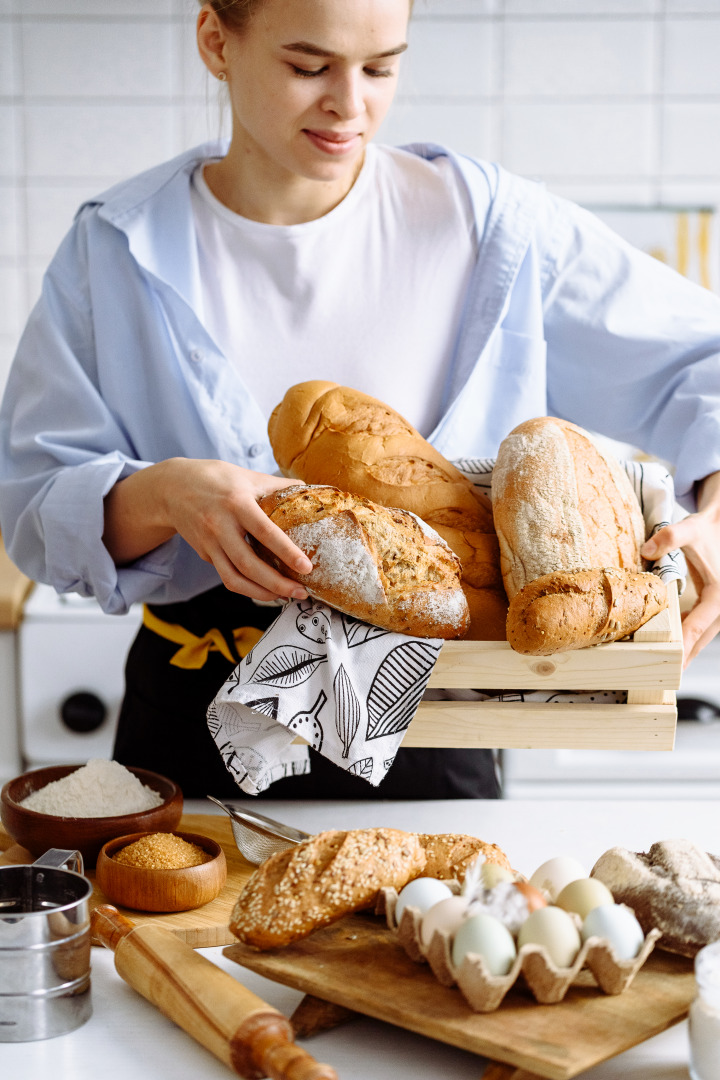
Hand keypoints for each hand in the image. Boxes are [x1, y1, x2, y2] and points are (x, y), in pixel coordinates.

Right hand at [103, 458, 312, 602]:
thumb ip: (279, 486)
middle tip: (301, 593)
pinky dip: (246, 588)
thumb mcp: (248, 476)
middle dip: (276, 584)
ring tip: (285, 597)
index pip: (264, 532)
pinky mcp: (204, 554)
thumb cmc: (217, 478)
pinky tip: (264, 590)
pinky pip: (226, 576)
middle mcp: (220, 525)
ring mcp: (209, 543)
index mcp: (236, 502)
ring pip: (234, 578)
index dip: (286, 552)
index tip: (306, 567)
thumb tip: (314, 490)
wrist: (171, 487)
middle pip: (248, 564)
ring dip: (261, 593)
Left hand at [641, 471, 719, 667]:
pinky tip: (668, 648)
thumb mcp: (690, 529)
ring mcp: (717, 611)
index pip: (696, 628)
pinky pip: (697, 630)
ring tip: (662, 669)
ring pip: (699, 639)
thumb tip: (646, 551)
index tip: (672, 666)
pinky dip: (684, 640)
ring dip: (683, 652)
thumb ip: (669, 537)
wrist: (719, 528)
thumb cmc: (707, 532)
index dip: (683, 648)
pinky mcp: (711, 610)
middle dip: (681, 658)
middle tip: (661, 676)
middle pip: (698, 641)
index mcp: (719, 595)